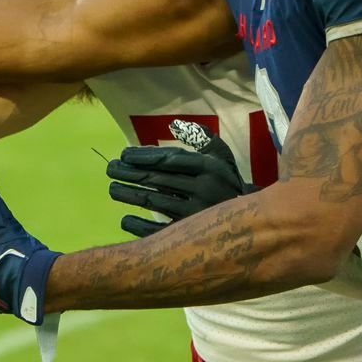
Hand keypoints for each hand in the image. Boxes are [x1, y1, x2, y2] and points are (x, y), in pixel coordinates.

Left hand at [107, 119, 257, 237]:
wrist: (252, 222)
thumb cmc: (227, 183)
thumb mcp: (221, 156)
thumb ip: (200, 137)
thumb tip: (175, 124)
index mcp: (210, 168)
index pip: (170, 159)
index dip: (144, 156)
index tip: (123, 154)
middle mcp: (205, 190)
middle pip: (158, 179)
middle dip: (130, 173)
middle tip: (110, 169)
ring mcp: (197, 215)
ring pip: (155, 202)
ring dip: (129, 195)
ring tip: (112, 189)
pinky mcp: (192, 237)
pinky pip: (160, 231)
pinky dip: (140, 226)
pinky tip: (125, 220)